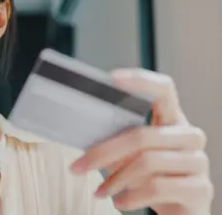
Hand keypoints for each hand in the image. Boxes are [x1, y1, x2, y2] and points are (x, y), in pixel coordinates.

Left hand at [70, 69, 213, 214]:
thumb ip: (116, 140)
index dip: (140, 81)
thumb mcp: (130, 156)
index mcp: (171, 120)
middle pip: (142, 135)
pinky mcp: (200, 189)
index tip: (112, 78)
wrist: (178, 211)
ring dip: (115, 181)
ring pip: (147, 163)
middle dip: (103, 153)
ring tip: (100, 191)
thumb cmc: (150, 178)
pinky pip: (157, 188)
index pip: (163, 90)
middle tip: (78, 166)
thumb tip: (80, 128)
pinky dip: (131, 197)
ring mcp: (198, 162)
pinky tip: (120, 202)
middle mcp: (188, 136)